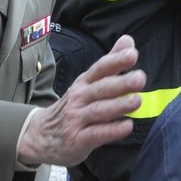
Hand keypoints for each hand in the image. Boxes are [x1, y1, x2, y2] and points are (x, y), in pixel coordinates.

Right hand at [17, 35, 144, 167]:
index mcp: (84, 83)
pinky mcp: (78, 139)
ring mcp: (77, 119)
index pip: (100, 69)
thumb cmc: (72, 107)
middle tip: (140, 79)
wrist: (40, 135)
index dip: (115, 61)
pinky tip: (127, 126)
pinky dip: (112, 130)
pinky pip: (96, 134)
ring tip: (137, 101)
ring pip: (99, 110)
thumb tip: (128, 40)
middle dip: (121, 83)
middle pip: (101, 88)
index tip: (132, 54)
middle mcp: (79, 98)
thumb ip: (110, 63)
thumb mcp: (87, 84)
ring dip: (118, 105)